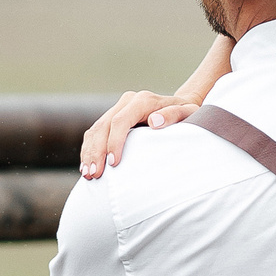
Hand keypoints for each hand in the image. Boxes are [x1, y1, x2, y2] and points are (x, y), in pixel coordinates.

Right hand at [81, 91, 200, 178]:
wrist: (181, 107)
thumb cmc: (187, 115)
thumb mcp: (188, 114)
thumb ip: (174, 115)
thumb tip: (154, 121)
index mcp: (142, 101)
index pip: (120, 121)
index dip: (114, 142)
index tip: (114, 163)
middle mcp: (127, 102)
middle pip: (103, 126)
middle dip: (96, 151)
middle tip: (94, 174)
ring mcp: (118, 109)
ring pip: (95, 130)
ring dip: (89, 152)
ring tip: (87, 174)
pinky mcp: (112, 119)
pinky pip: (95, 134)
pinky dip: (89, 150)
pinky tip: (86, 167)